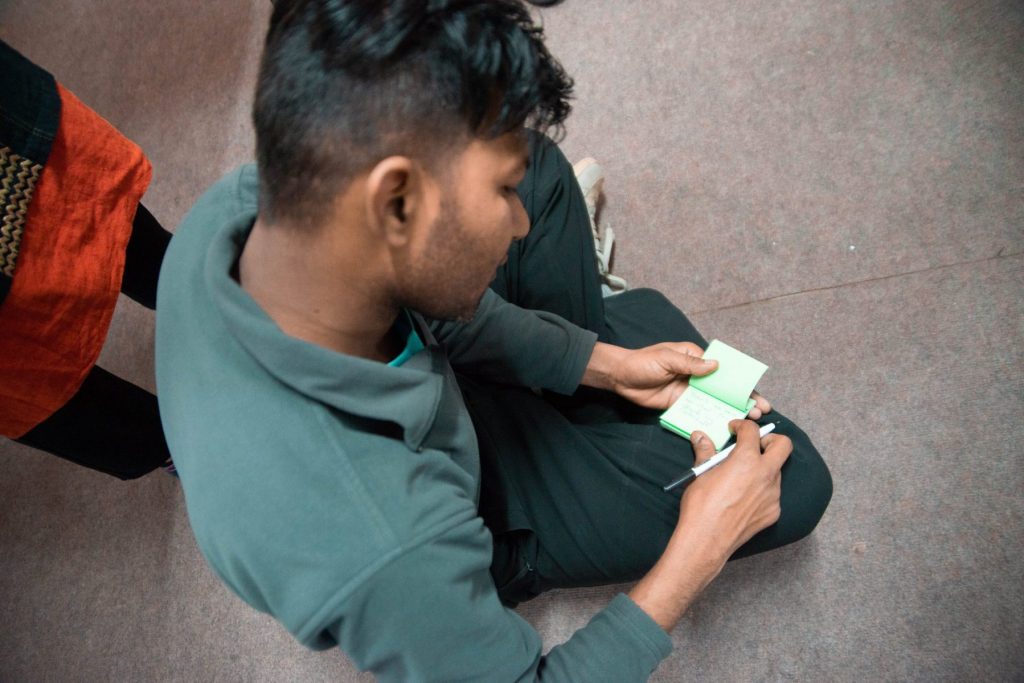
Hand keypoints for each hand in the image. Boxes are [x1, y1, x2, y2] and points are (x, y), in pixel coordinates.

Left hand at [582, 341, 771, 415]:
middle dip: (743, 399)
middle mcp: (697, 375)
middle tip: (760, 412)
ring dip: (732, 410)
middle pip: (724, 388)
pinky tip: (725, 427)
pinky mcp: (681, 405)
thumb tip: (716, 366)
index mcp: (696, 358)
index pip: (724, 369)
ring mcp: (690, 391)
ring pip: (715, 402)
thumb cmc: (643, 362)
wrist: (621, 377)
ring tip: (749, 421)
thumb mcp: (667, 358)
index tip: (756, 391)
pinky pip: (699, 412)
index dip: (741, 380)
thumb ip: (691, 364)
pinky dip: (712, 418)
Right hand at [627, 419, 790, 631]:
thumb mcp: (700, 474)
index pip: (753, 431)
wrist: (706, 540)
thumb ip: (705, 452)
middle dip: (770, 440)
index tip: (734, 430)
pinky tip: (744, 498)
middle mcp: (765, 474)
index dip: (742, 426)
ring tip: (742, 476)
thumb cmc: (700, 505)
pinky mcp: (773, 512)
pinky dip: (761, 489)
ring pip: (776, 471)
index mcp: (746, 460)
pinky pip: (772, 494)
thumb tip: (700, 437)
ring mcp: (773, 495)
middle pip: (783, 445)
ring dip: (763, 467)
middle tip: (753, 445)